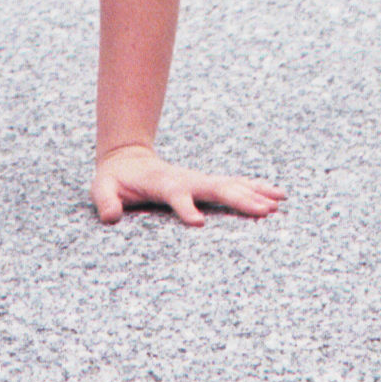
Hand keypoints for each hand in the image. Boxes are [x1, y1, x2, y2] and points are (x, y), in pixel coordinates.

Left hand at [90, 143, 284, 228]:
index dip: (186, 208)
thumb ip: (105, 201)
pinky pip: (234, 185)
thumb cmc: (114, 179)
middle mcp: (186, 180)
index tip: (199, 224)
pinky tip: (276, 196)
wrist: (127, 157)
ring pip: (230, 185)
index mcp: (162, 183)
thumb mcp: (102, 189)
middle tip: (263, 211)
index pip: (176, 195)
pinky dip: (256, 188)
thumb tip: (111, 217)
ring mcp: (198, 180)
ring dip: (254, 193)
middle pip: (215, 188)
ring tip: (278, 204)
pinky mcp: (205, 184)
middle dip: (239, 199)